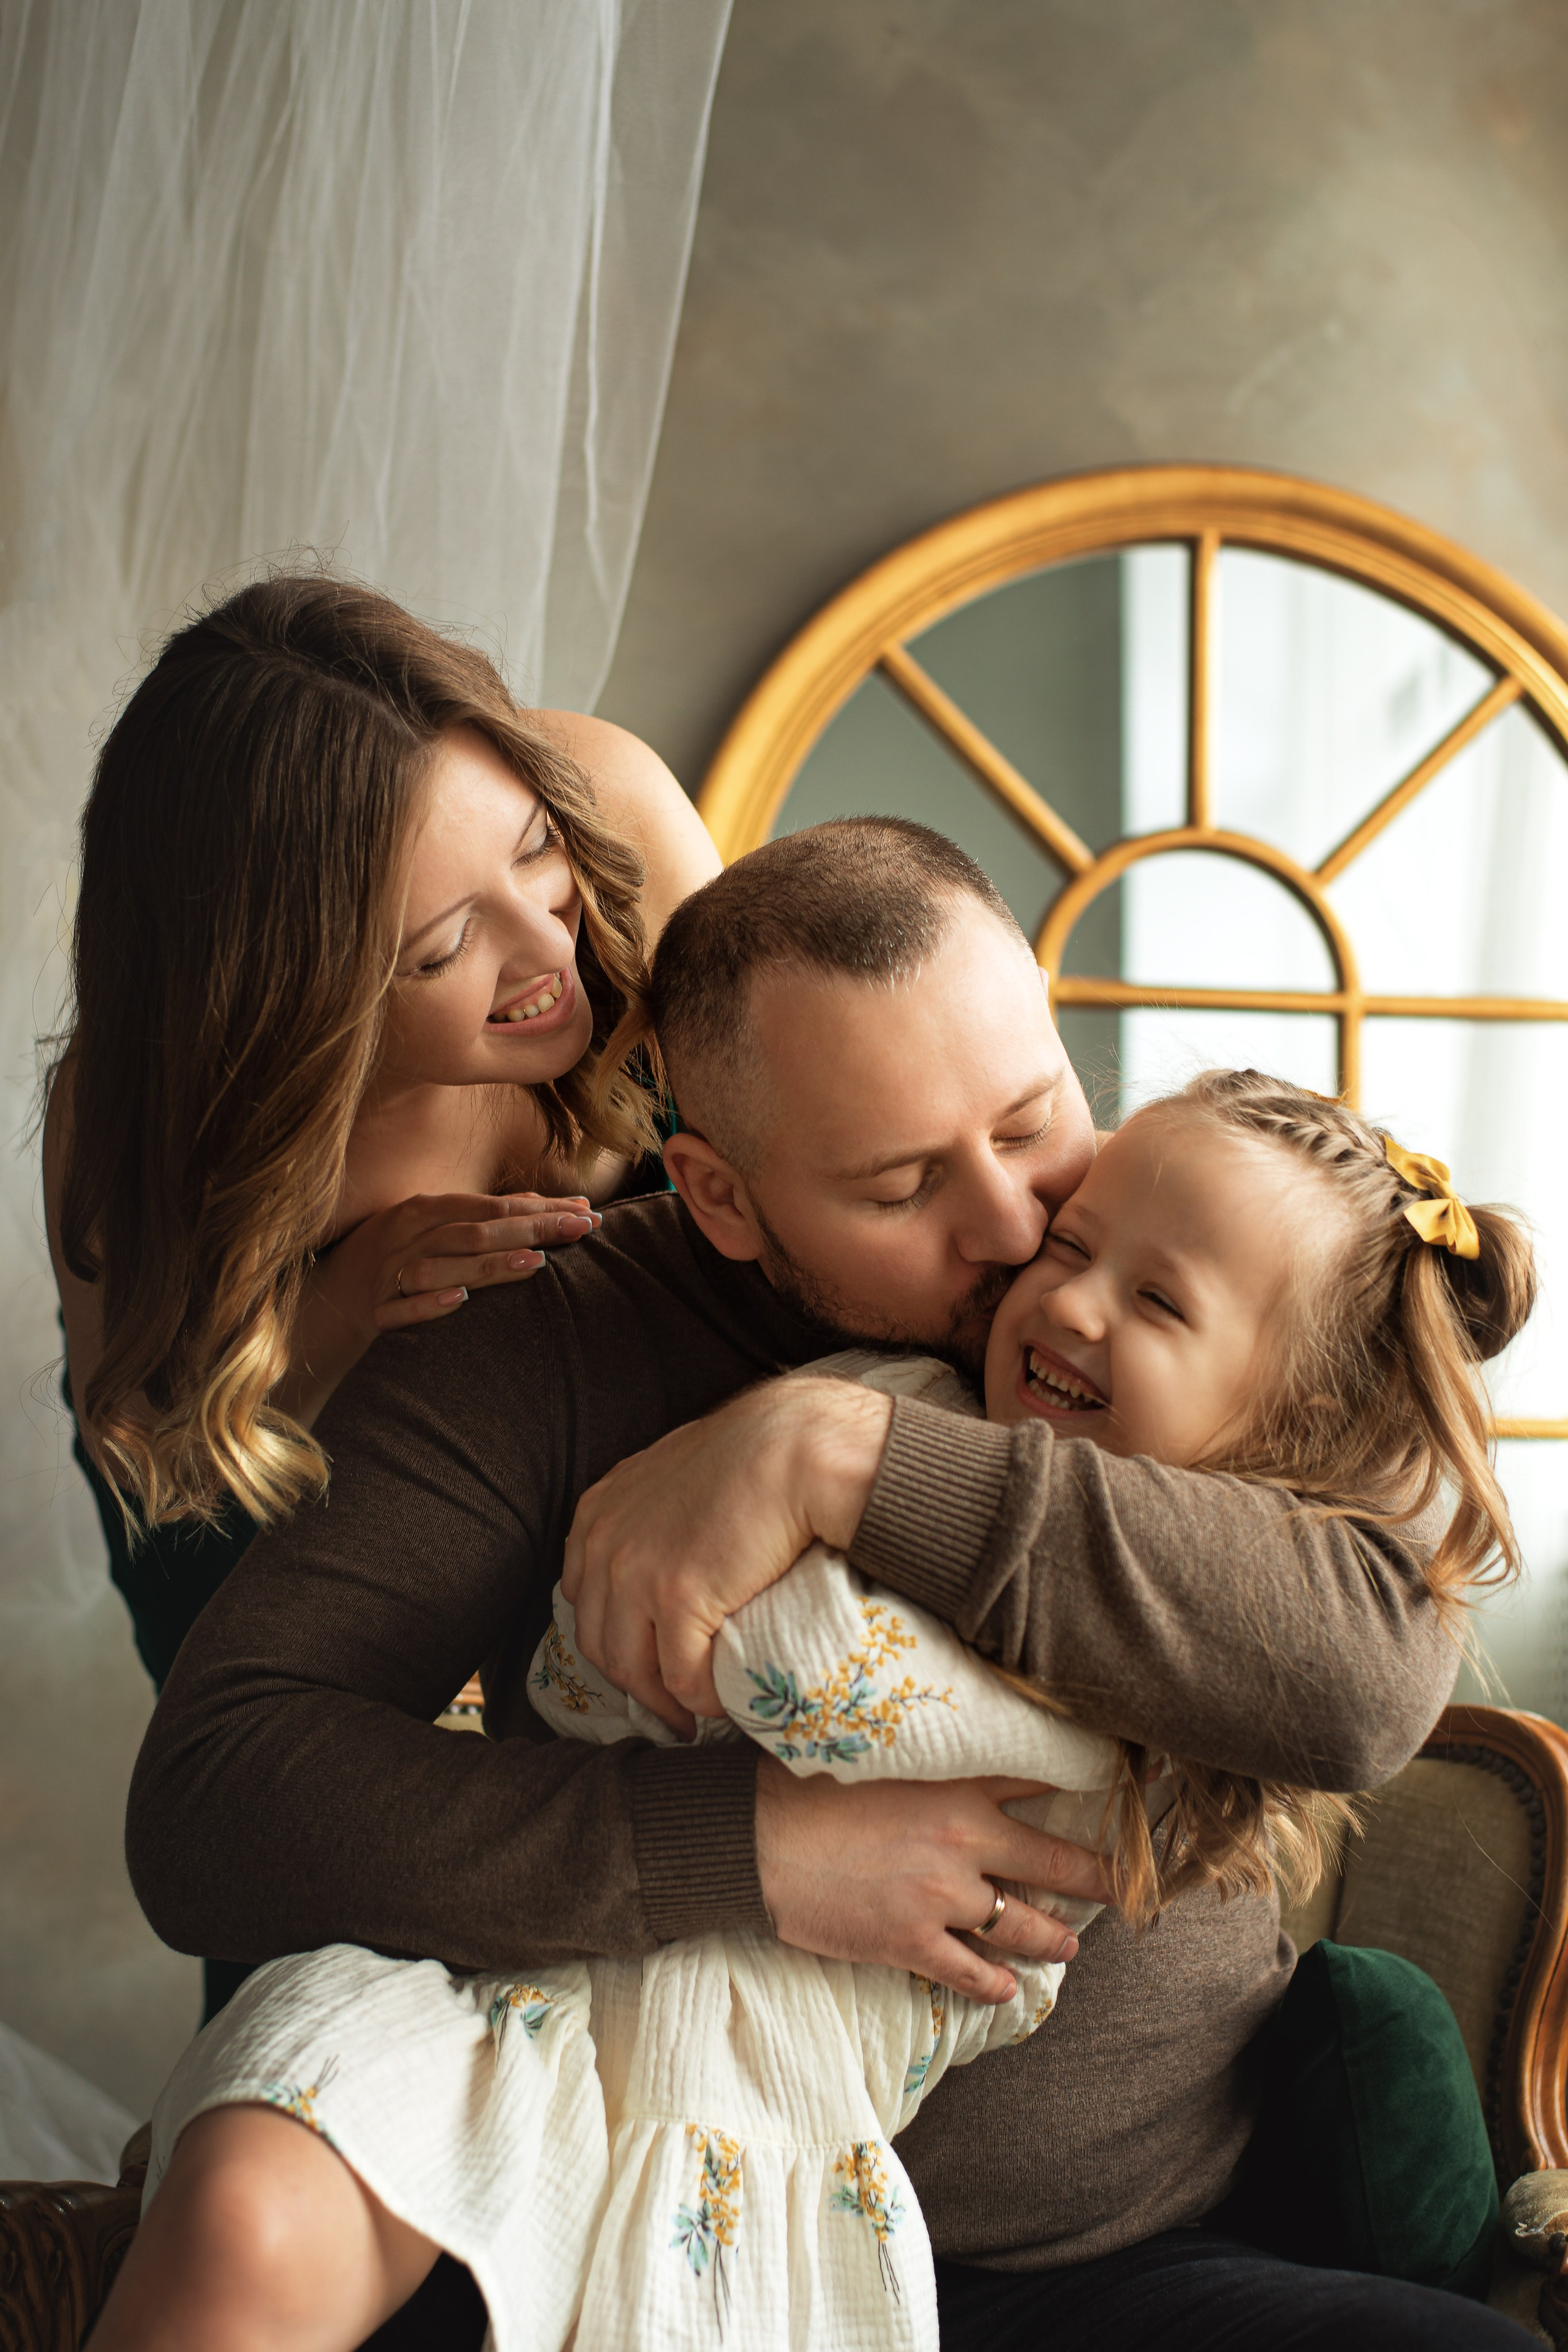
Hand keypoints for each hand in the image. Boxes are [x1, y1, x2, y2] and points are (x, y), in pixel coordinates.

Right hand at [283, 1191, 599, 1424]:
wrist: (324, 1303)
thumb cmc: (393, 1260)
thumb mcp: (434, 1231)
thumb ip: (488, 1219)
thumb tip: (553, 1205)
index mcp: (423, 1210)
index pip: (490, 1205)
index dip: (541, 1207)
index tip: (587, 1212)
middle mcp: (405, 1235)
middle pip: (474, 1230)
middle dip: (531, 1228)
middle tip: (580, 1230)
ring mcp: (387, 1272)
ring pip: (443, 1264)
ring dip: (489, 1265)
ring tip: (536, 1264)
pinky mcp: (374, 1312)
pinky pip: (401, 1308)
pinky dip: (430, 1303)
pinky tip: (461, 1301)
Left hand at [561, 1378, 892, 1733]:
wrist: (790, 1447)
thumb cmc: (749, 1455)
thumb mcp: (672, 1475)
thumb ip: (651, 1514)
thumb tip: (667, 1554)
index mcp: (598, 1515)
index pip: (583, 1600)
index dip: (613, 1638)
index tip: (645, 1659)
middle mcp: (605, 1545)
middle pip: (599, 1643)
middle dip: (633, 1683)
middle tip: (667, 1705)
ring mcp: (636, 1572)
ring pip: (633, 1668)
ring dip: (663, 1702)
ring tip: (692, 1715)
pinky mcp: (678, 1596)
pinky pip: (680, 1674)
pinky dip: (699, 1698)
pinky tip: (721, 1702)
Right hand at [755, 1762, 1114, 2001]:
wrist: (756, 1836)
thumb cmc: (804, 1781)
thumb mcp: (877, 1749)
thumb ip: (927, 1756)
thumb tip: (952, 1749)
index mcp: (957, 1783)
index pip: (1041, 1779)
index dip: (1085, 1783)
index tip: (1121, 1789)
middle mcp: (964, 1839)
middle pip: (1054, 1860)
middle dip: (1098, 1876)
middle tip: (1127, 1886)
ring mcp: (942, 1896)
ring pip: (1021, 1923)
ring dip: (1053, 1936)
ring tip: (1071, 1943)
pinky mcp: (912, 1942)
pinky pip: (970, 1971)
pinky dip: (995, 1983)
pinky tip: (1009, 1989)